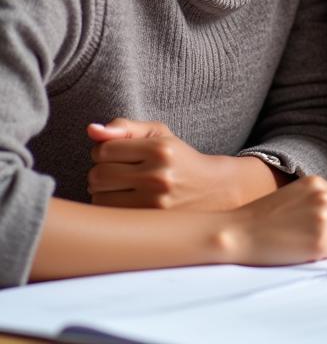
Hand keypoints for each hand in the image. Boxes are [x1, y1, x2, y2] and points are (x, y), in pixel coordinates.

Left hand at [87, 119, 252, 210]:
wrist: (212, 189)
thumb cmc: (179, 158)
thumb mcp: (158, 134)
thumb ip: (124, 127)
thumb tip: (91, 130)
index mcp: (160, 148)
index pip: (104, 149)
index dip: (104, 151)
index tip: (118, 154)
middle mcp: (158, 175)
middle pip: (98, 174)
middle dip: (101, 171)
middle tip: (119, 171)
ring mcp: (154, 202)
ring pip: (99, 197)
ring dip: (104, 191)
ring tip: (124, 187)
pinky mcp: (150, 221)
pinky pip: (109, 214)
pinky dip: (110, 207)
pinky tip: (126, 201)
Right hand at [226, 176, 326, 264]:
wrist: (239, 233)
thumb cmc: (263, 216)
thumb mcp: (295, 193)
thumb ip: (319, 198)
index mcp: (318, 184)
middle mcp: (324, 199)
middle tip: (317, 237)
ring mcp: (323, 221)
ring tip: (306, 244)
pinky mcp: (318, 244)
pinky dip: (321, 257)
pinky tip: (302, 251)